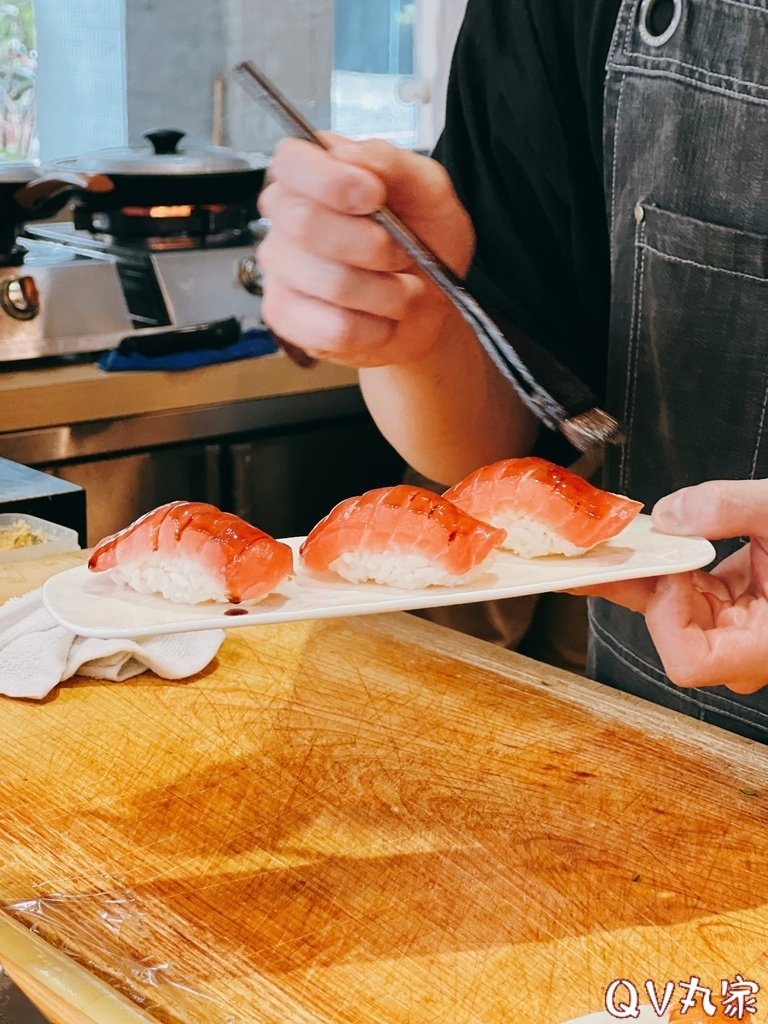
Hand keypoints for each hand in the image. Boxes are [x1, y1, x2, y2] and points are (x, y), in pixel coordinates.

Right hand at [256, 134, 474, 366]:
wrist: (432, 305)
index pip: (291, 162)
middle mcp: (287, 218)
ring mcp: (281, 271)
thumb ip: (393, 164)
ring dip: (386, 292)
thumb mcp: (429, 191)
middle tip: (400, 252)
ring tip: (402, 289)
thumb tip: (354, 156)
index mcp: (314, 174)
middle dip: (372, 245)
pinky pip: (332, 328)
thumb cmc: (425, 241)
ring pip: (330, 283)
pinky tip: (382, 318)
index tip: (374, 196)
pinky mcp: (286, 318)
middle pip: (305, 224)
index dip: (332, 181)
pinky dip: (375, 328)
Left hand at [583, 479, 767, 693]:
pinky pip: (683, 591)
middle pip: (669, 630)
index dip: (670, 616)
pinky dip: (667, 563)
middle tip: (602, 545)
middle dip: (641, 583)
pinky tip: (647, 541)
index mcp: (766, 644)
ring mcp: (736, 629)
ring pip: (669, 608)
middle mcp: (746, 647)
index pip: (690, 661)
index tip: (675, 568)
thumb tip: (672, 514)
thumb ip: (733, 509)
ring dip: (646, 571)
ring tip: (619, 537)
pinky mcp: (730, 605)